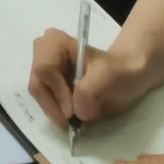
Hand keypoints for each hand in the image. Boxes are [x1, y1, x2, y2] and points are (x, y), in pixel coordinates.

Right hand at [27, 29, 152, 129]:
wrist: (126, 75)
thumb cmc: (119, 71)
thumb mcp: (109, 76)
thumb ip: (90, 91)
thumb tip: (77, 112)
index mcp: (55, 42)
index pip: (44, 69)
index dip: (57, 93)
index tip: (74, 112)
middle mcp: (43, 53)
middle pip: (38, 86)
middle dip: (56, 106)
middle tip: (75, 122)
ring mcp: (44, 70)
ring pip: (40, 98)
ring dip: (58, 113)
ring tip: (78, 121)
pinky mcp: (48, 85)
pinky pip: (45, 103)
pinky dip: (59, 114)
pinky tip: (75, 117)